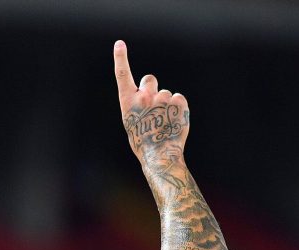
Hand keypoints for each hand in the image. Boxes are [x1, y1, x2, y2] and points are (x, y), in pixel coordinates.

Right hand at [114, 40, 189, 164]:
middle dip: (152, 88)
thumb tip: (148, 94)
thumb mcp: (131, 122)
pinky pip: (178, 98)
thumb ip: (137, 104)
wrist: (160, 155)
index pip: (123, 75)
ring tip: (164, 122)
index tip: (119, 44)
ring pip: (166, 93)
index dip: (120, 58)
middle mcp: (144, 97)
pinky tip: (173, 121)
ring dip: (166, 104)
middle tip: (154, 106)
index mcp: (128, 102)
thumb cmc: (143, 142)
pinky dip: (177, 108)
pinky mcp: (179, 102)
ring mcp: (162, 98)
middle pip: (150, 79)